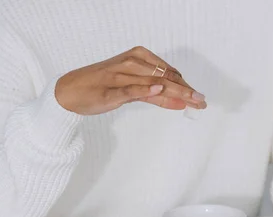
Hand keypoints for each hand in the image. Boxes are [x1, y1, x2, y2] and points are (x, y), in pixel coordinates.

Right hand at [55, 46, 206, 114]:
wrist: (70, 92)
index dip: (186, 86)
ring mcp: (121, 76)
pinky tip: (160, 89)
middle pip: (165, 78)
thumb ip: (155, 96)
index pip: (168, 73)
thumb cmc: (102, 88)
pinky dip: (146, 89)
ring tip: (192, 100)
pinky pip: (131, 89)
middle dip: (186, 90)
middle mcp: (132, 64)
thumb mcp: (133, 92)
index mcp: (138, 58)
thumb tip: (180, 101)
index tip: (200, 98)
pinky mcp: (112, 89)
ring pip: (154, 82)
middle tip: (202, 101)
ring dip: (175, 92)